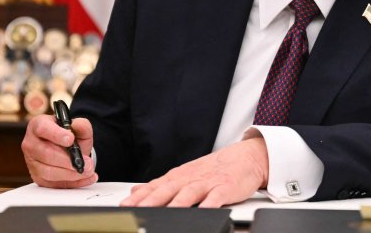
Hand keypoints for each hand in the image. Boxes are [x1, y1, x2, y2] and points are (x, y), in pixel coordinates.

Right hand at [21, 114, 96, 187]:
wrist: (66, 148)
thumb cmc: (68, 135)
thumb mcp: (78, 127)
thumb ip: (81, 125)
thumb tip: (77, 125)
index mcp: (38, 125)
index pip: (42, 128)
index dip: (56, 135)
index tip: (71, 139)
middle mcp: (31, 143)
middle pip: (46, 154)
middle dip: (68, 160)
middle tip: (86, 162)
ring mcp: (32, 162)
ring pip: (48, 172)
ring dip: (71, 174)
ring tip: (87, 171)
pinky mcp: (38, 177)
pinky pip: (54, 184)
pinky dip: (73, 183)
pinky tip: (86, 178)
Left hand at [120, 137, 268, 207]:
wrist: (246, 157)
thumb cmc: (215, 169)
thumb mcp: (185, 174)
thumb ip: (160, 185)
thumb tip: (135, 192)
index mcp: (179, 176)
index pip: (155, 187)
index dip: (139, 197)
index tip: (125, 207)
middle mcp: (190, 178)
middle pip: (168, 189)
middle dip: (151, 200)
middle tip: (137, 210)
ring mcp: (208, 183)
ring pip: (189, 193)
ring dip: (176, 203)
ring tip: (166, 213)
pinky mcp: (225, 187)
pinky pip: (216, 197)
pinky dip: (209, 204)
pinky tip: (203, 211)